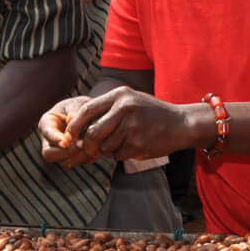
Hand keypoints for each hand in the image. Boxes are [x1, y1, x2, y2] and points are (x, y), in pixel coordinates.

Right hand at [39, 96, 98, 167]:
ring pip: (64, 162)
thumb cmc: (80, 105)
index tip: (67, 142)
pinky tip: (96, 151)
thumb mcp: (78, 103)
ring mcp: (60, 151)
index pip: (47, 134)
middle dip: (66, 152)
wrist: (89, 113)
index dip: (55, 139)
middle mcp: (50, 140)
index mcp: (47, 123)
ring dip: (78, 158)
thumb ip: (75, 111)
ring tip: (91, 148)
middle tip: (82, 145)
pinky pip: (76, 163)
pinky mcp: (72, 157)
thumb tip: (71, 120)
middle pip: (49, 154)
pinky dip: (86, 159)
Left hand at [63, 87, 188, 165]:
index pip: (87, 109)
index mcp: (120, 95)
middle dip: (87, 145)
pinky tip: (133, 146)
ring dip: (108, 150)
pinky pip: (118, 155)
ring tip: (121, 142)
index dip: (74, 125)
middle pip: (92, 133)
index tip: (68, 135)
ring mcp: (132, 127)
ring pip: (105, 147)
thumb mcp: (130, 101)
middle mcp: (125, 109)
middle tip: (90, 150)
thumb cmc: (151, 113)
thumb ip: (107, 109)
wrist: (181, 123)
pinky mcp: (139, 143)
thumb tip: (76, 125)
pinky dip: (121, 154)